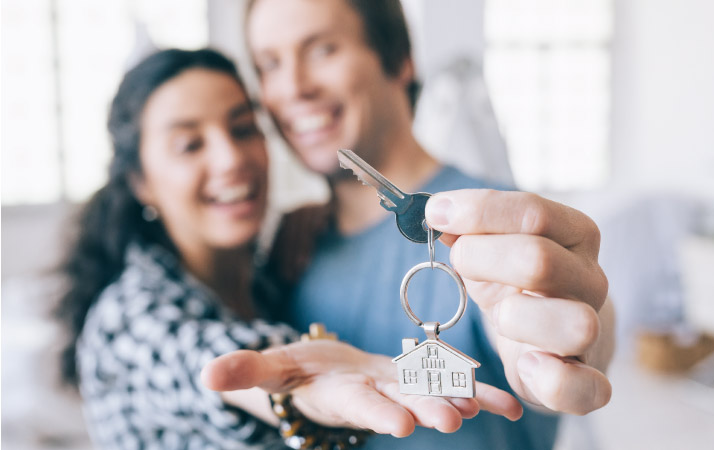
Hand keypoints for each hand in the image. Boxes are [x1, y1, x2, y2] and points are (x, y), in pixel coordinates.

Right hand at [201, 339, 522, 436]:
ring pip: (432, 392)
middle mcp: (376, 396)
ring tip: (486, 404)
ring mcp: (401, 388)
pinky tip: (509, 401)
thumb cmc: (299, 372)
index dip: (376, 412)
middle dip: (425, 409)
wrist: (331, 377)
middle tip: (451, 419)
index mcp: (341, 394)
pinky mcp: (419, 379)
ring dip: (459, 398)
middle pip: (401, 402)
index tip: (399, 424)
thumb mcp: (271, 369)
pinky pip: (453, 384)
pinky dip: (480, 392)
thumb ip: (245, 372)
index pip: (357, 404)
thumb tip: (205, 375)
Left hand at [425, 189, 613, 414]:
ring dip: (518, 319)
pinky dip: (552, 380)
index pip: (534, 213)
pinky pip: (586, 388)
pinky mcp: (589, 381)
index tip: (434, 214)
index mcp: (574, 235)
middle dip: (482, 258)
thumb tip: (437, 212)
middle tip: (459, 261)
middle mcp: (590, 279)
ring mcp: (595, 331)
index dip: (478, 211)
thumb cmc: (518, 285)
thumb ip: (471, 228)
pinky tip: (527, 364)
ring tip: (500, 316)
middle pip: (540, 260)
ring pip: (574, 324)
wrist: (552, 337)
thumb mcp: (494, 249)